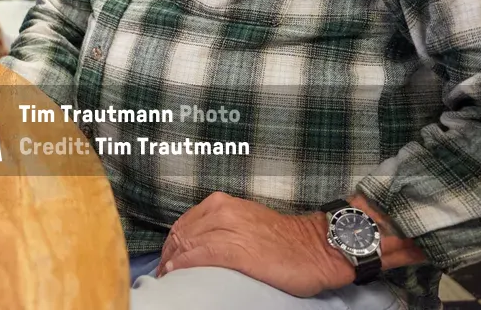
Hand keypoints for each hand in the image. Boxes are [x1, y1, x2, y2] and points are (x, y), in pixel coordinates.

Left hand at [156, 192, 351, 296]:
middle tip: (164, 271)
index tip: (167, 259)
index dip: (170, 243)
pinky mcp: (237, 250)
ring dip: (173, 262)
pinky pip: (200, 256)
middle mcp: (222, 211)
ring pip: (187, 244)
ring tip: (168, 276)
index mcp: (221, 203)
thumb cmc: (284, 240)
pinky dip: (185, 265)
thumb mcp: (245, 222)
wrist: (316, 248)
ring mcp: (229, 229)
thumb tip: (195, 244)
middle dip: (168, 253)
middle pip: (181, 233)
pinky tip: (177, 273)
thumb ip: (220, 227)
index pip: (183, 223)